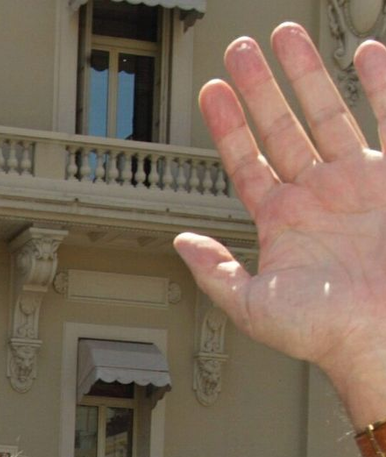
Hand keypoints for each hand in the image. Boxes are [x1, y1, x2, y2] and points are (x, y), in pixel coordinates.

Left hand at [175, 24, 385, 421]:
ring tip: (284, 34)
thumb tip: (178, 243)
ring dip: (306, 74)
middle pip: (281, 128)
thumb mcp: (255, 306)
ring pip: (327, 113)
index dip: (227, 126)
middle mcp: (317, 196)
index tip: (210, 90)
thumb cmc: (325, 333)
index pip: (246, 162)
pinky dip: (379, 84)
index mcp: (282, 222)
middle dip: (260, 86)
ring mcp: (358, 182)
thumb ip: (215, 273)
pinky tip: (364, 51)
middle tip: (239, 47)